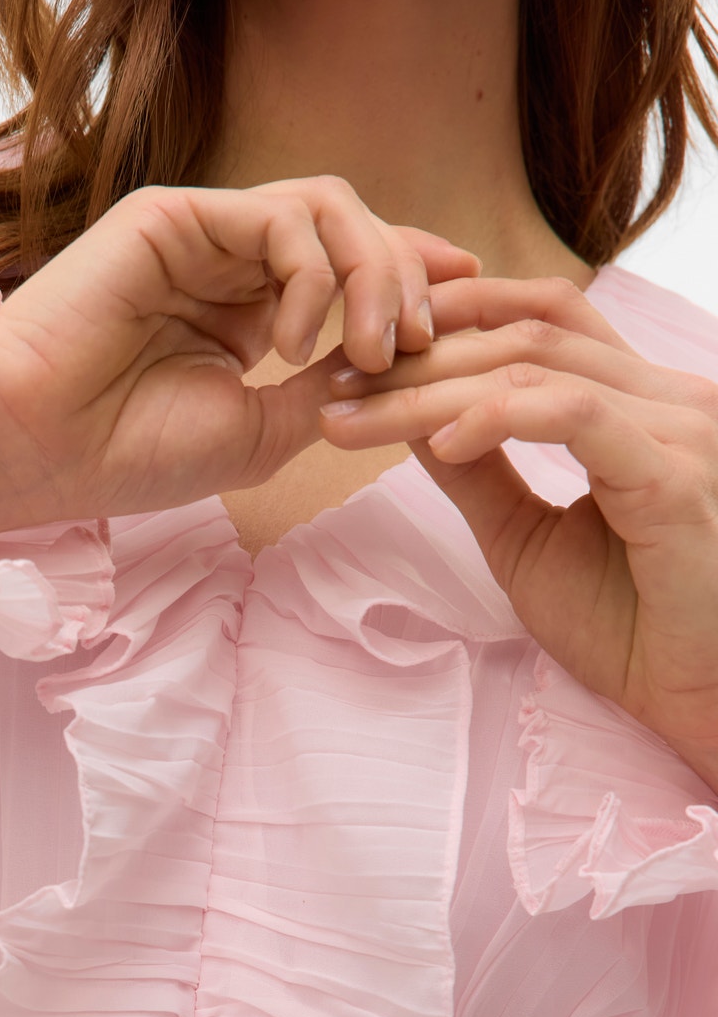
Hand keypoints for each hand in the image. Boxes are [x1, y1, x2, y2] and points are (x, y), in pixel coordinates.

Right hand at [0, 178, 479, 536]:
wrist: (40, 450)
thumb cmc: (132, 454)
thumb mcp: (262, 433)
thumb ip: (327, 387)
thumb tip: (398, 359)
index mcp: (248, 311)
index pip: (350, 269)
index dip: (417, 279)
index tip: (473, 310)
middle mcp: (229, 264)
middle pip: (354, 230)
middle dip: (409, 279)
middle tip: (426, 345)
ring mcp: (202, 235)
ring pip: (327, 208)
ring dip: (372, 272)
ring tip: (375, 345)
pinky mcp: (172, 216)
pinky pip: (277, 216)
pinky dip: (311, 271)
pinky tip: (296, 336)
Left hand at [316, 277, 717, 780]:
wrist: (693, 698)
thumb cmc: (626, 626)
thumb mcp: (524, 537)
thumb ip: (478, 472)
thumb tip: (413, 414)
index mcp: (640, 404)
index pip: (545, 319)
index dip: (454, 318)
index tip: (362, 356)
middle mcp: (667, 400)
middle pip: (529, 336)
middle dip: (420, 355)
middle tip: (335, 385)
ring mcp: (677, 432)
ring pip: (537, 370)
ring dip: (432, 389)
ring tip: (357, 416)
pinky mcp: (674, 480)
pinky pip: (578, 416)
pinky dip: (500, 418)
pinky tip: (440, 443)